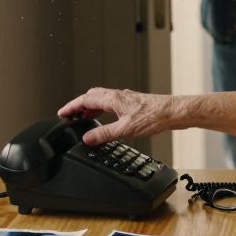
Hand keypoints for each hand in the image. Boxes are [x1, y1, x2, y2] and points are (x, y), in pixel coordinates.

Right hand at [57, 88, 174, 144]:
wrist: (173, 112)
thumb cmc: (154, 116)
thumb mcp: (125, 129)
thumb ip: (105, 134)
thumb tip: (88, 138)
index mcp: (113, 99)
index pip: (85, 100)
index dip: (71, 106)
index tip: (62, 113)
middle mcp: (118, 96)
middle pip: (92, 97)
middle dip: (79, 106)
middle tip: (71, 116)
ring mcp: (126, 99)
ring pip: (102, 100)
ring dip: (91, 109)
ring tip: (84, 119)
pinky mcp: (133, 105)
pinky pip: (111, 105)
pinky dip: (103, 111)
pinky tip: (106, 120)